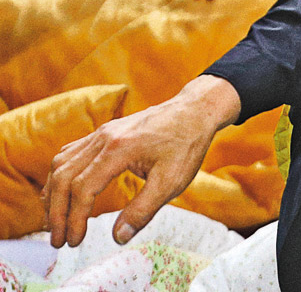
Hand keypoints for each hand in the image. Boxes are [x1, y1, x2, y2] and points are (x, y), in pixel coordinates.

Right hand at [43, 75, 239, 248]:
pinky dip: (60, 175)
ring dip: (53, 194)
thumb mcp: (172, 181)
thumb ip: (144, 210)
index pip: (83, 189)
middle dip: (56, 212)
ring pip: (61, 164)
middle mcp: (104, 138)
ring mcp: (101, 133)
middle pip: (64, 177)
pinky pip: (70, 153)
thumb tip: (118, 238)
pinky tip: (62, 192)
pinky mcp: (103, 133)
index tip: (75, 242)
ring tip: (55, 221)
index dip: (74, 219)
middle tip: (58, 240)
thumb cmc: (187, 145)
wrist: (196, 110)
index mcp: (119, 149)